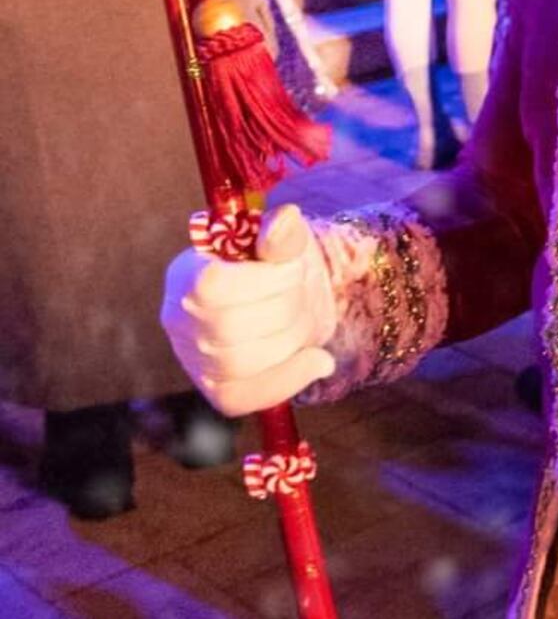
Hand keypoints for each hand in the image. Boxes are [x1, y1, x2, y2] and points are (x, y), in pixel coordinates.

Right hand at [161, 204, 336, 415]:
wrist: (291, 300)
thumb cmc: (279, 267)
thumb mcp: (285, 241)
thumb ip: (283, 233)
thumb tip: (286, 219)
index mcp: (186, 272)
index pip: (210, 287)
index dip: (262, 281)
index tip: (291, 269)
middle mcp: (178, 318)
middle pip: (229, 328)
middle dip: (284, 310)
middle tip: (302, 294)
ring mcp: (193, 359)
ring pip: (240, 363)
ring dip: (290, 341)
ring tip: (305, 322)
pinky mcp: (217, 389)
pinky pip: (245, 399)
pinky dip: (290, 379)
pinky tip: (318, 361)